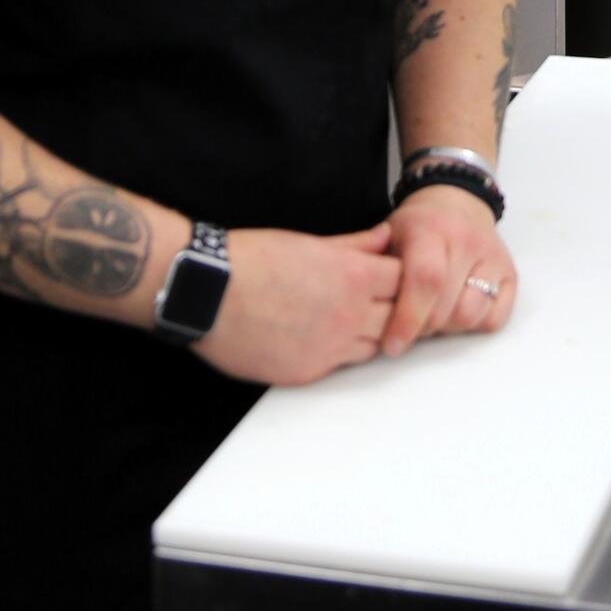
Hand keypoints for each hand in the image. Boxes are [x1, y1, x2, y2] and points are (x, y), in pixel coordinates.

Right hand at [192, 224, 400, 386]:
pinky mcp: (306, 373)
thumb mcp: (310, 242)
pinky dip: (338, 353)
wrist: (206, 292)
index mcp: (353, 276)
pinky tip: (320, 337)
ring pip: (373, 347)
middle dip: (391, 308)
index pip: (404, 280)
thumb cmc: (253, 259)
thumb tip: (385, 237)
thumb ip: (355, 245)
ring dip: (369, 334)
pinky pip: (338, 367)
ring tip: (347, 319)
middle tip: (375, 301)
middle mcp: (348, 316)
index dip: (398, 277)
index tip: (388, 276)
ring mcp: (329, 349)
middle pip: (397, 317)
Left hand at [382, 185, 517, 353]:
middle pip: (447, 307)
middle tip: (408, 327)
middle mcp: (467, 240)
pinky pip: (495, 318)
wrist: (456, 200)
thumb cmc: (417, 226)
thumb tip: (363, 307)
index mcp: (431, 229)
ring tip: (433, 316)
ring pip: (472, 315)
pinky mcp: (510, 273)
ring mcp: (493, 257)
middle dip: (423, 328)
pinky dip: (474, 325)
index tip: (391, 345)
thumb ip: (374, 265)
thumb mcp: (388, 233)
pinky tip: (456, 311)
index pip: (426, 280)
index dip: (408, 318)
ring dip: (448, 328)